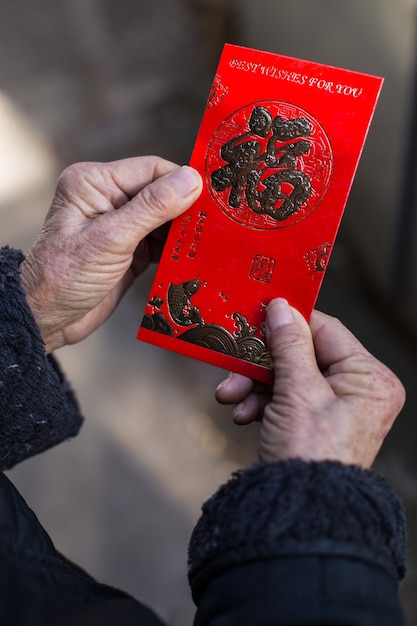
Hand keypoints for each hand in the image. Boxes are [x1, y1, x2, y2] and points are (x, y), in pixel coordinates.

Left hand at [20, 157, 201, 352]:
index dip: (182, 183)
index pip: (151, 170)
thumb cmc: (64, 276)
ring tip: (208, 243)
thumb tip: (191, 179)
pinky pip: (160, 243)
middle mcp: (108, 199)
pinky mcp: (129, 251)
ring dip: (183, 232)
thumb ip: (152, 208)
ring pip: (165, 219)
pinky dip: (175, 250)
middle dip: (186, 210)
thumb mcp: (111, 239)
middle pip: (161, 193)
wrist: (48, 320)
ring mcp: (120, 226)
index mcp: (95, 183)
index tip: (211, 200)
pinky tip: (192, 257)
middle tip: (216, 224)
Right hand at [216, 298, 404, 467]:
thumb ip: (289, 345)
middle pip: (300, 354)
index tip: (256, 315)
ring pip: (287, 377)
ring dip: (254, 385)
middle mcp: (357, 390)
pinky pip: (284, 399)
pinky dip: (260, 403)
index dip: (288, 322)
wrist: (298, 515)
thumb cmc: (310, 456)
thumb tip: (281, 307)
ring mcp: (334, 408)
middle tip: (234, 365)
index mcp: (369, 379)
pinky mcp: (312, 423)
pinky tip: (241, 415)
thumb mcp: (298, 393)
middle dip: (262, 364)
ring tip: (230, 397)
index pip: (325, 330)